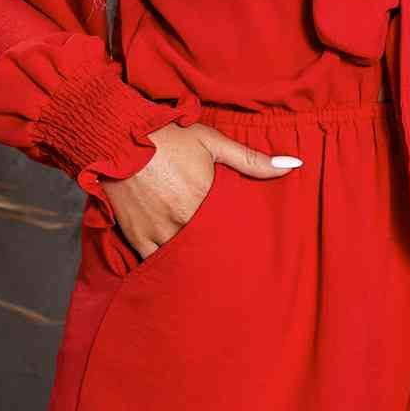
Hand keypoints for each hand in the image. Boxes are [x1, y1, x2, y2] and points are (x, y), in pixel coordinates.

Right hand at [99, 120, 301, 258]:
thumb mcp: (212, 142)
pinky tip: (178, 271)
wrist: (117, 136)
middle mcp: (181, 221)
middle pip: (208, 250)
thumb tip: (293, 166)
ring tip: (209, 274)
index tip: (253, 252)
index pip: (231, 234)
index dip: (242, 244)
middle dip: (220, 257)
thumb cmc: (167, 137)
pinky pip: (154, 263)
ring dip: (194, 263)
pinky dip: (167, 267)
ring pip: (183, 260)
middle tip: (236, 270)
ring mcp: (157, 232)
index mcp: (203, 201)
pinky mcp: (137, 237)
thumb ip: (251, 159)